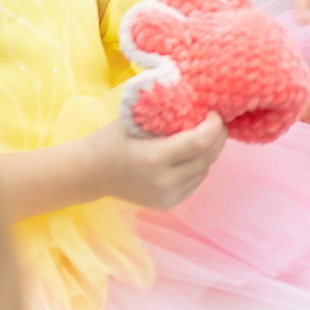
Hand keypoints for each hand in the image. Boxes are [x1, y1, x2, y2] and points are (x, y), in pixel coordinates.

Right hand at [86, 108, 226, 210]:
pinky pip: (195, 183)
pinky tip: (192, 155)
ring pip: (204, 171)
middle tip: (217, 122)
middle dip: (217, 137)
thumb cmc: (112, 139)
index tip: (215, 112)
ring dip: (209, 152)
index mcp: (155, 158)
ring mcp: (166, 196)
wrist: (92, 173)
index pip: (199, 142)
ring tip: (205, 136)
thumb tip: (199, 106)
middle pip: (206, 157)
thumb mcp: (137, 120)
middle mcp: (163, 181)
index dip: (214, 126)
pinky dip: (199, 167)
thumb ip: (167, 115)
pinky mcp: (167, 204)